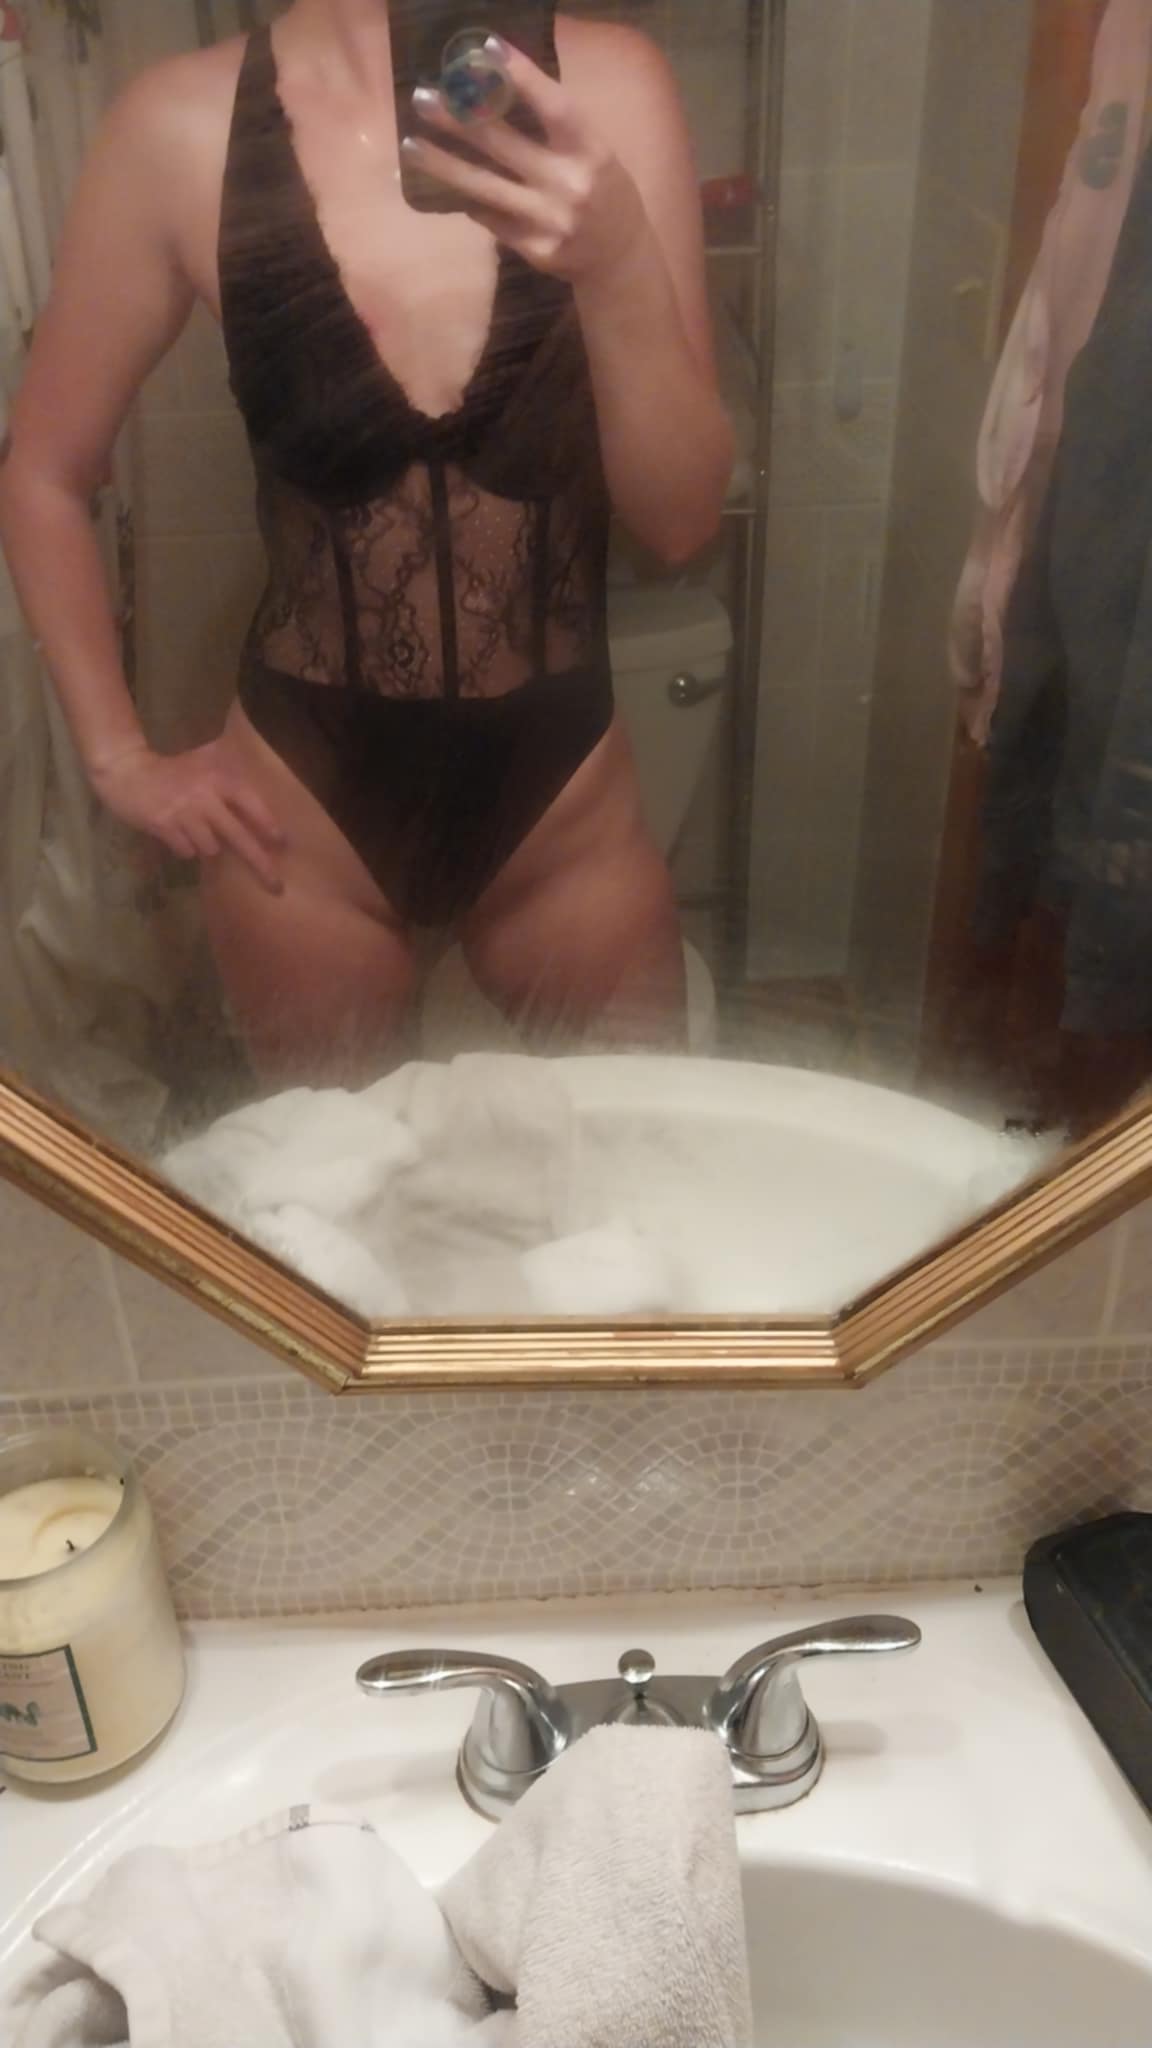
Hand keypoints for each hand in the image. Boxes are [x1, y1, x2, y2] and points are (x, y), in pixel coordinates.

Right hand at [91, 740, 285, 893]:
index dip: (267, 824)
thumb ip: (228, 782)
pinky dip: (185, 847)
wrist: (127, 772)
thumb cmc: (171, 771)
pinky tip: (175, 832)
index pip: (250, 803)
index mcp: (217, 779)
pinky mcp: (164, 826)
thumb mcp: (203, 764)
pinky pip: (187, 851)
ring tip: (193, 828)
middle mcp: (204, 797)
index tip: (282, 843)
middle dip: (260, 864)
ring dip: (207, 845)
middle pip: (238, 836)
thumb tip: (259, 806)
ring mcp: (184, 813)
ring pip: (211, 848)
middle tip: (277, 886)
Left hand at [403, 38, 647, 282]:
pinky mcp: (535, 250)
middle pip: (505, 145)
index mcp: (591, 150)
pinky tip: (450, 187)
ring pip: (486, 188)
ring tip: (411, 146)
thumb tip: (496, 85)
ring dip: (444, 166)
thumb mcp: (591, 150)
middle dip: (459, 119)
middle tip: (422, 99)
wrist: (621, 256)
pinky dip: (470, 201)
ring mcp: (550, 221)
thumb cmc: (601, 188)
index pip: (554, 107)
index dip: (522, 77)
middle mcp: (570, 184)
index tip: (485, 50)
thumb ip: (553, 125)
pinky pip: (491, 220)